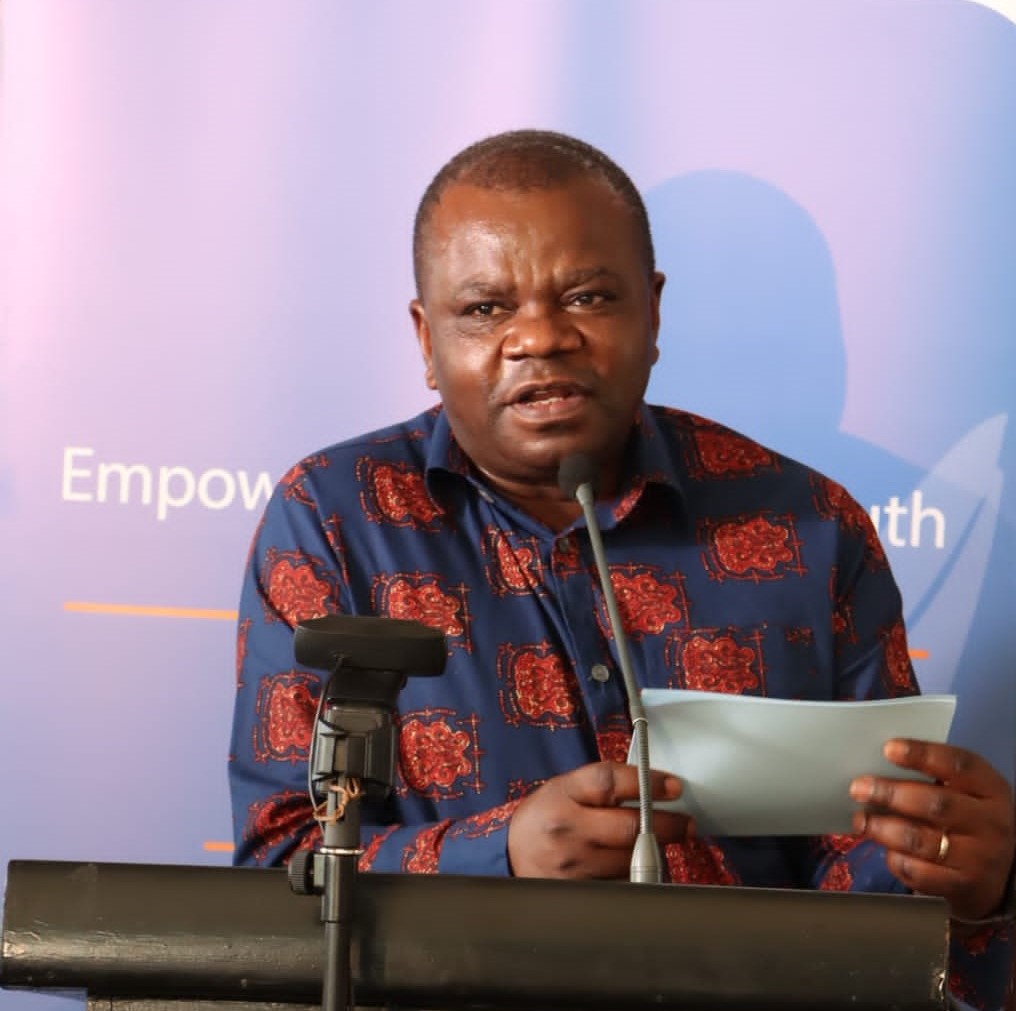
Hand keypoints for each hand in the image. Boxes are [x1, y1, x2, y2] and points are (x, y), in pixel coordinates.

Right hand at [507, 761, 691, 878]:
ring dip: (655, 851)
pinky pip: (623, 884)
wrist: (510, 854)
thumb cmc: (545, 816)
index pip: (609, 781)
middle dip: (667, 825)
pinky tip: (637, 865)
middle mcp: (566, 830)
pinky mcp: (580, 892)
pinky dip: (637, 874)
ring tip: (660, 842)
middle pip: (629, 826)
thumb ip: (602, 784)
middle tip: (686, 823)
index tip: (674, 786)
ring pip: (631, 859)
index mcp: (562, 795)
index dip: (647, 782)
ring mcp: (573, 865)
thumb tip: (654, 786)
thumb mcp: (565, 787)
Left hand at [850, 739, 1014, 920]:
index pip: (959, 765)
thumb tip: (877, 766)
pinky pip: (918, 872)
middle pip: (936, 804)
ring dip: (883, 829)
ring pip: (921, 841)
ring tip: (862, 821)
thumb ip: (932, 777)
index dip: (922, 754)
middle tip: (859, 788)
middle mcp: (990, 823)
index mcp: (990, 789)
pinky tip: (886, 851)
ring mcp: (979, 858)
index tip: (888, 749)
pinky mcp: (962, 887)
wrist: (998, 875)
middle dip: (891, 794)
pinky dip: (895, 859)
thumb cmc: (969, 820)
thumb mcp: (965, 792)